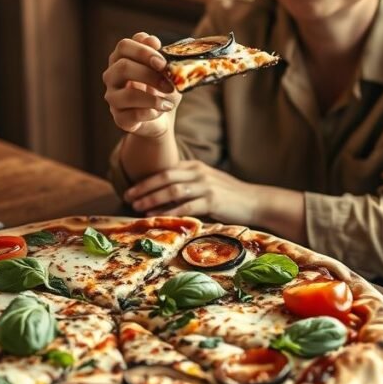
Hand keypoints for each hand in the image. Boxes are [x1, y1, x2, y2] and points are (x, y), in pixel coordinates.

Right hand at [102, 32, 179, 138]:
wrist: (162, 117)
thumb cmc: (161, 88)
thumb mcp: (165, 69)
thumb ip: (158, 54)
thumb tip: (152, 40)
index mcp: (122, 58)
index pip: (124, 46)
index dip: (144, 51)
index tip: (163, 62)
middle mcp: (112, 76)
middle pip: (123, 67)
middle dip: (150, 75)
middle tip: (170, 84)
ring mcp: (113, 98)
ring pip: (128, 95)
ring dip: (153, 99)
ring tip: (169, 104)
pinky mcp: (119, 118)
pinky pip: (133, 115)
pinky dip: (151, 113)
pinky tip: (160, 112)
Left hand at [124, 159, 258, 223]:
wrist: (255, 201)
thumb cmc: (228, 195)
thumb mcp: (206, 183)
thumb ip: (187, 184)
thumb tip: (162, 194)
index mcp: (195, 167)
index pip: (165, 170)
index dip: (145, 180)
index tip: (130, 190)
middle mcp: (198, 173)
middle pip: (165, 177)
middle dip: (143, 188)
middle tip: (128, 198)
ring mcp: (206, 186)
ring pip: (172, 190)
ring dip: (152, 199)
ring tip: (138, 208)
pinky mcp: (212, 200)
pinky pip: (186, 205)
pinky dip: (169, 211)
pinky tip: (157, 216)